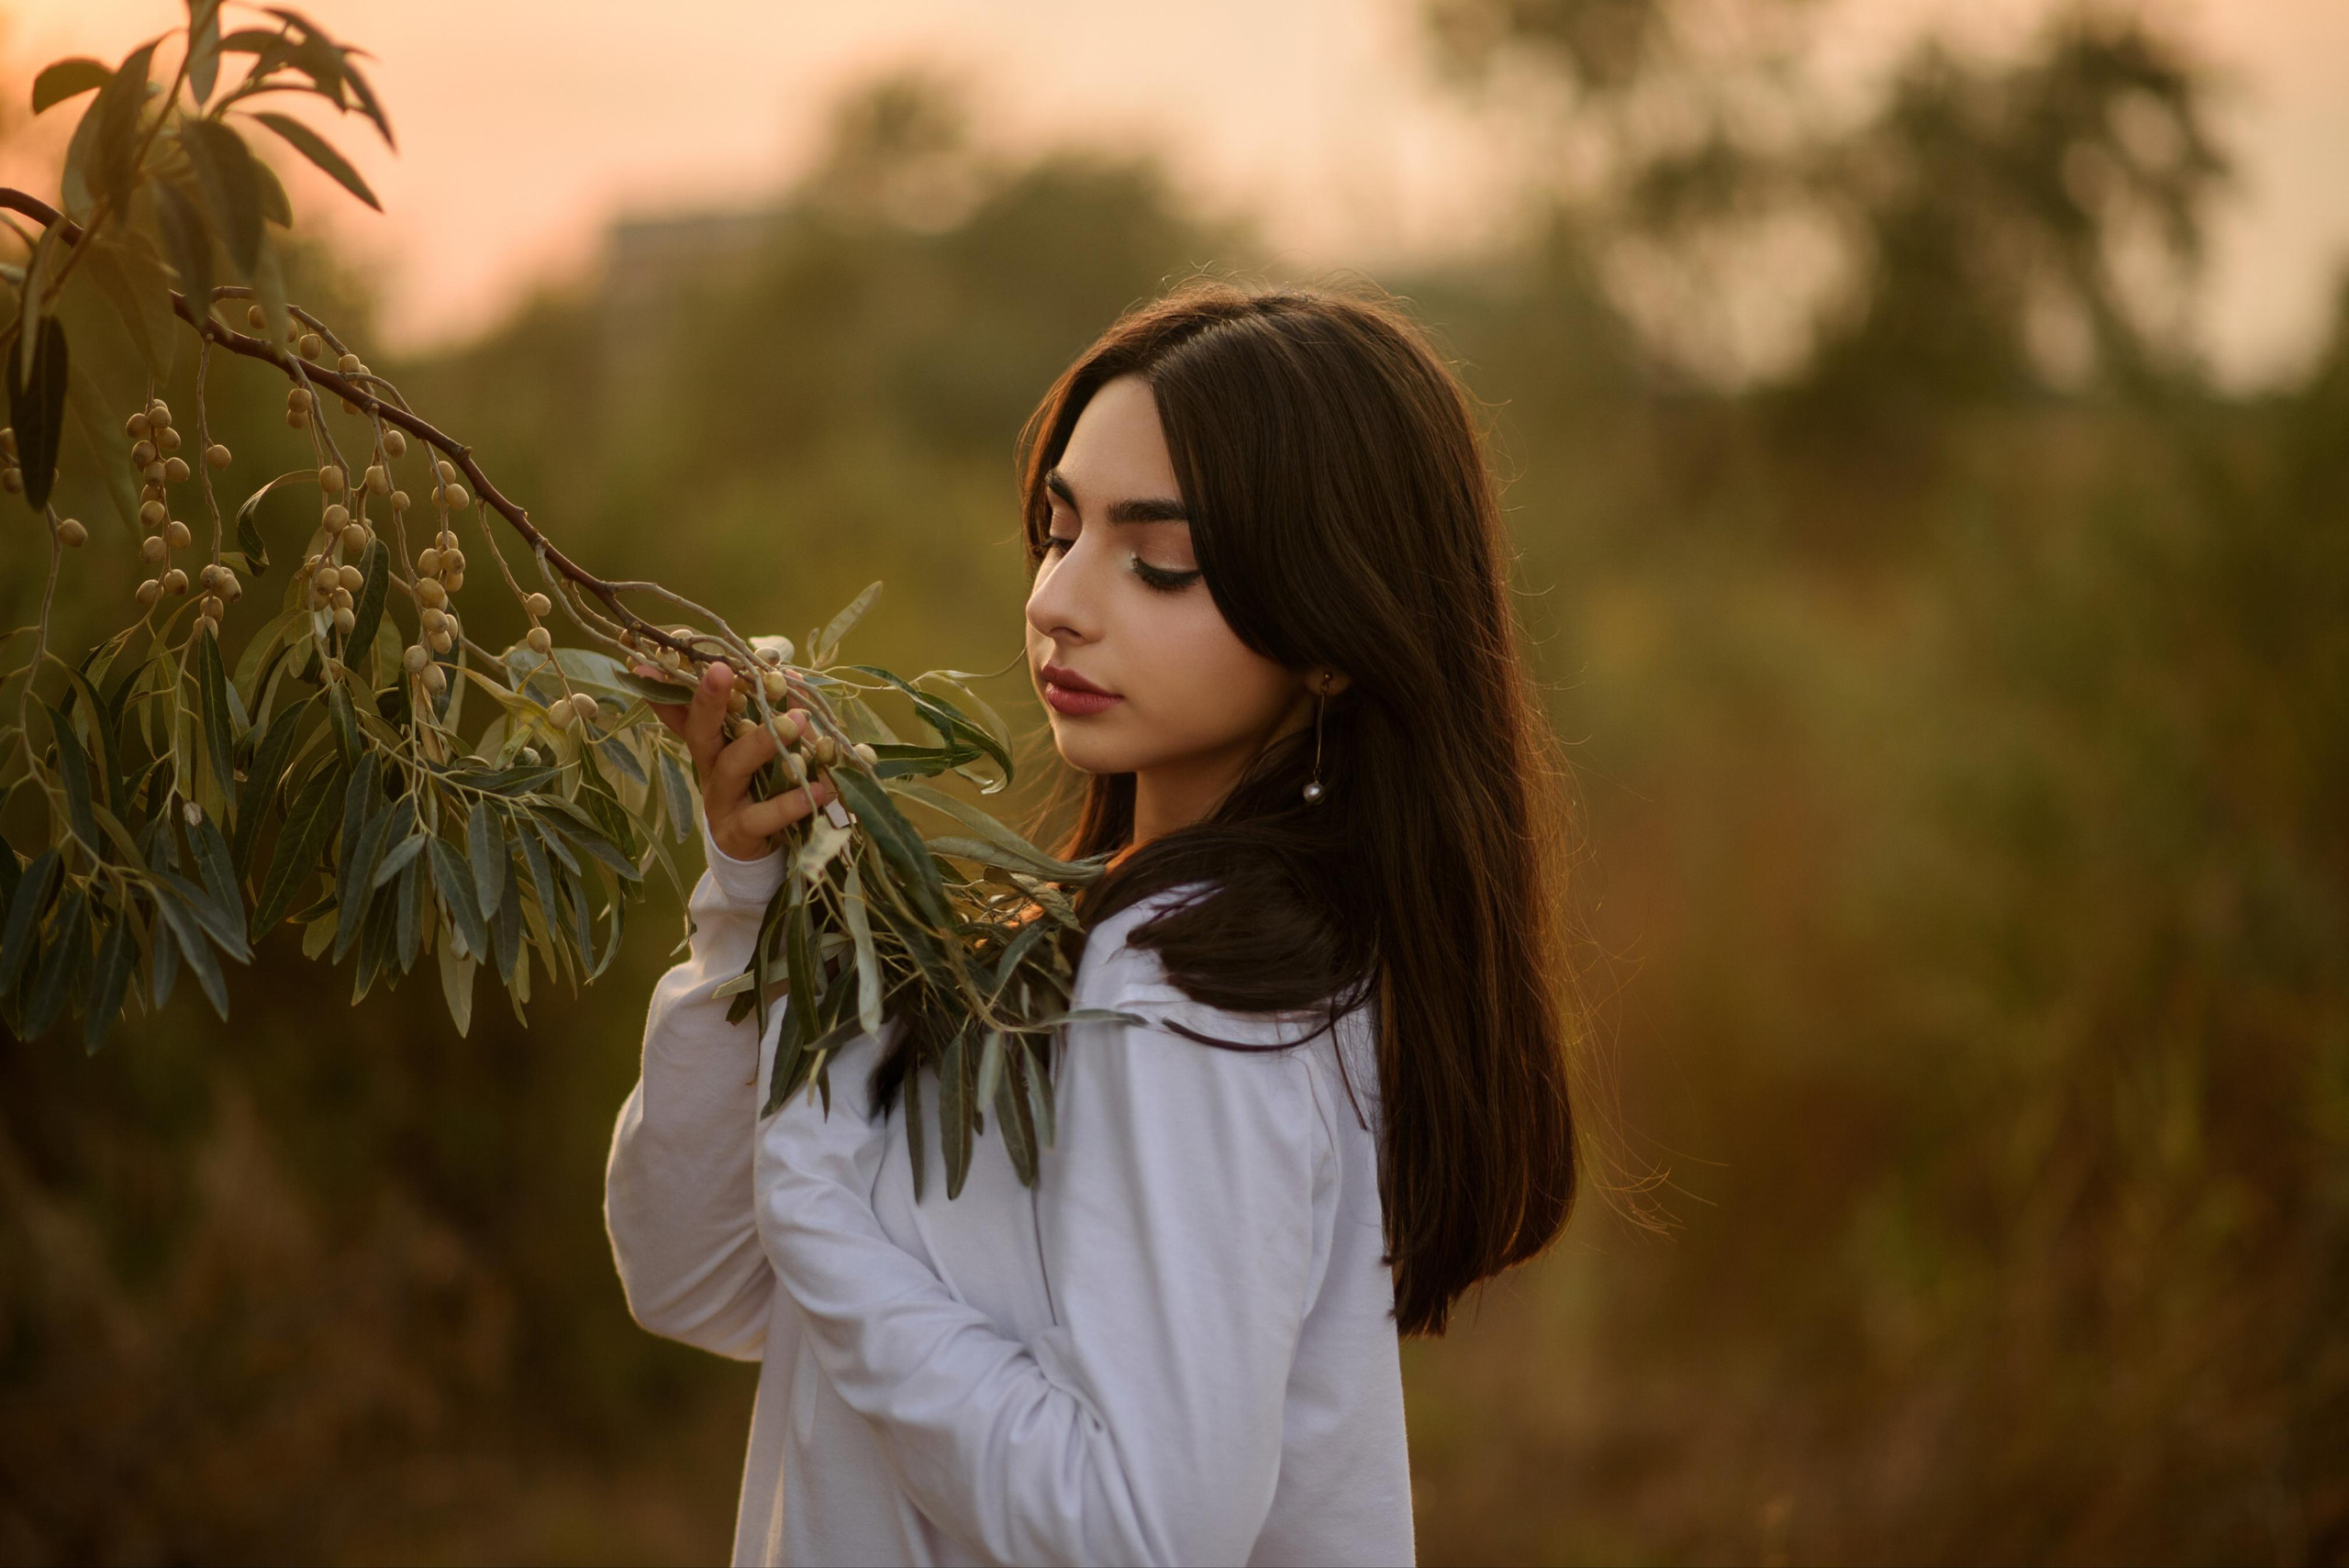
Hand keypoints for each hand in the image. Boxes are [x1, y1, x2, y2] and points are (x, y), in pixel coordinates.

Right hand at [640, 660, 835, 862]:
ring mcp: (721, 801)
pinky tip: (818, 790)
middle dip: (707, 701)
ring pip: (731, 768)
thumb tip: (790, 675)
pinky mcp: (739, 832)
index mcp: (713, 743)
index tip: (646, 664)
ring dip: (761, 743)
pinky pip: (762, 816)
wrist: (756, 850)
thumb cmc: (761, 788)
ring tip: (797, 721)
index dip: (667, 688)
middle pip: (700, 732)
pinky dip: (791, 803)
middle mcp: (710, 768)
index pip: (686, 710)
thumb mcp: (763, 750)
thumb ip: (773, 716)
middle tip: (720, 670)